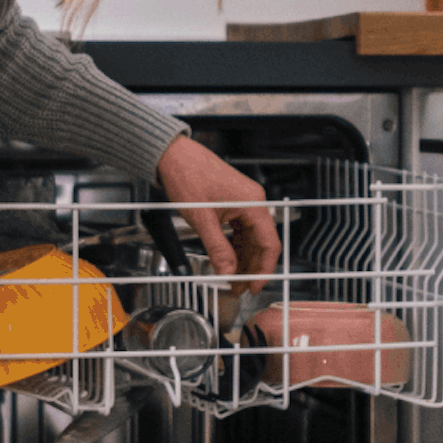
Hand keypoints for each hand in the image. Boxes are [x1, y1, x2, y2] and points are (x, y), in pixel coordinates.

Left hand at [159, 134, 279, 282]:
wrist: (172, 155)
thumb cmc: (188, 174)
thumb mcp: (201, 218)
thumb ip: (217, 248)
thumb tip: (227, 272)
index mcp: (253, 202)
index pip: (269, 243)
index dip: (264, 269)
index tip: (254, 286)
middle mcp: (253, 201)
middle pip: (260, 242)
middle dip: (251, 268)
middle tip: (239, 288)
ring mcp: (243, 202)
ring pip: (249, 238)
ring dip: (241, 259)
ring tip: (231, 278)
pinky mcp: (232, 203)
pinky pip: (239, 230)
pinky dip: (234, 247)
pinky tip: (227, 260)